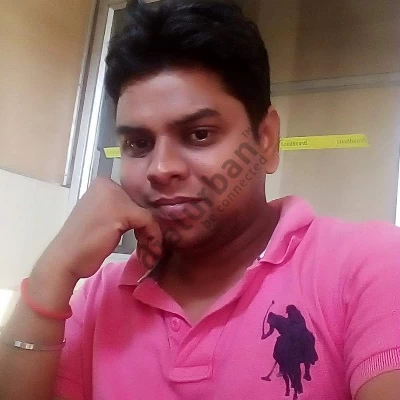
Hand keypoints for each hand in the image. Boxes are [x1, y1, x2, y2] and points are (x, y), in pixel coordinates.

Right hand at [36, 177, 161, 280]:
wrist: (65, 260)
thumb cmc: (83, 245)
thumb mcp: (103, 220)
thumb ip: (122, 213)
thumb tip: (151, 220)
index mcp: (103, 184)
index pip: (134, 202)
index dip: (142, 224)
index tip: (144, 243)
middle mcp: (109, 185)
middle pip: (141, 209)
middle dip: (147, 233)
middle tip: (148, 252)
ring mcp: (115, 196)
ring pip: (147, 216)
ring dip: (151, 239)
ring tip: (149, 257)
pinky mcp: (121, 211)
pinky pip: (148, 222)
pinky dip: (152, 239)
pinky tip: (149, 254)